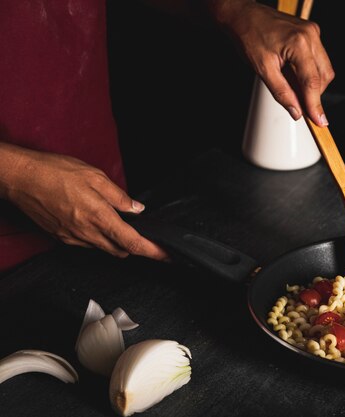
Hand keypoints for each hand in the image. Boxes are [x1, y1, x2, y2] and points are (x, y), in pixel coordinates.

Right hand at [0, 144, 167, 260]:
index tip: (167, 255)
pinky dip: (100, 238)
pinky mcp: (62, 238)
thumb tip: (137, 209)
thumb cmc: (55, 172)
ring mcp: (73, 238)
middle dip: (136, 246)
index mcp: (99, 217)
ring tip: (119, 223)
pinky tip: (97, 222)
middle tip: (146, 234)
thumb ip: (119, 196)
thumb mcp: (95, 176)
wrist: (19, 178)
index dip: (153, 251)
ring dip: (117, 242)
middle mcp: (86, 233)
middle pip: (121, 251)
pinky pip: (89, 244)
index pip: (133, 242)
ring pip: (105, 249)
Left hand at [211, 0, 334, 125]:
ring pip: (324, 69)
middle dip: (315, 94)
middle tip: (301, 107)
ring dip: (313, 84)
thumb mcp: (262, 69)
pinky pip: (318, 60)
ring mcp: (313, 33)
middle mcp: (310, 35)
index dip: (315, 104)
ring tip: (293, 87)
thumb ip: (282, 93)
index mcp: (298, 43)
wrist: (243, 16)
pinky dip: (310, 73)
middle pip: (324, 76)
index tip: (319, 121)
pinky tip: (295, 75)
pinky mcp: (311, 34)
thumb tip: (296, 111)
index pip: (312, 81)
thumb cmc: (249, 36)